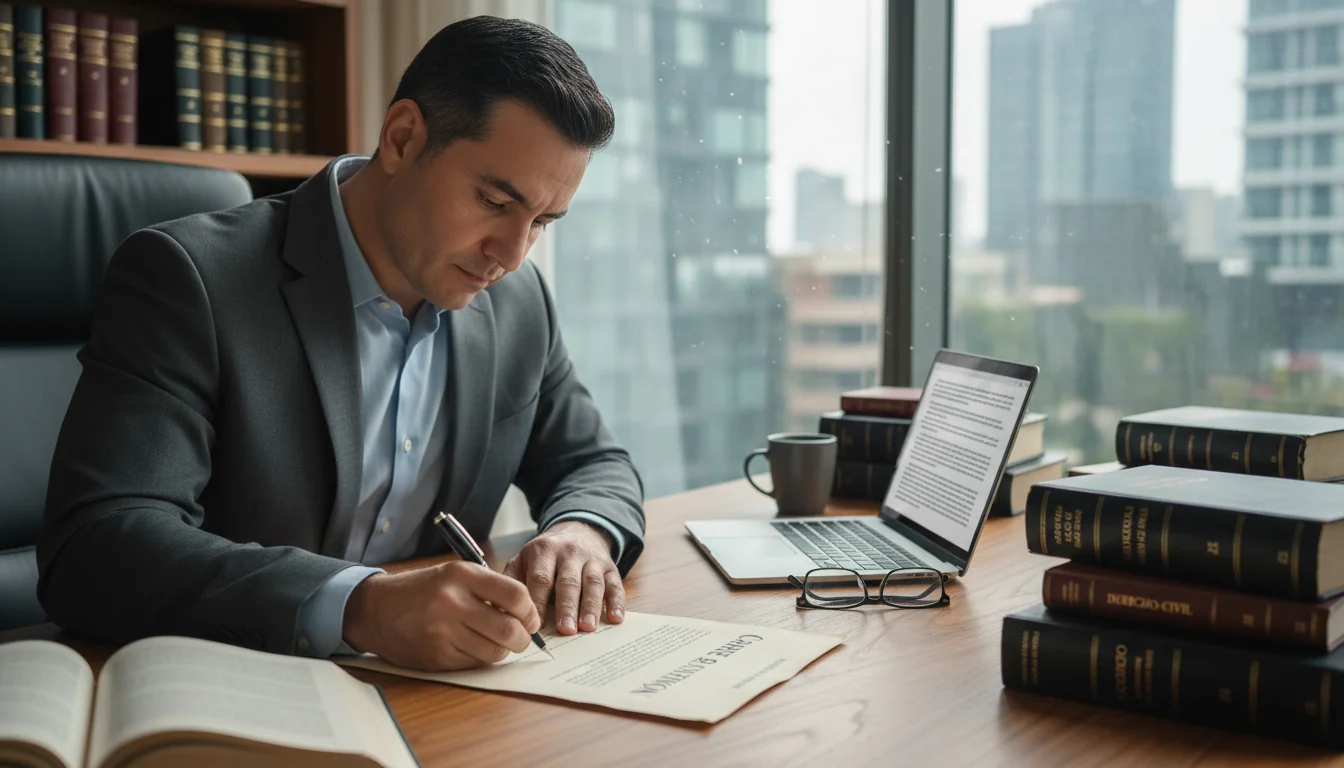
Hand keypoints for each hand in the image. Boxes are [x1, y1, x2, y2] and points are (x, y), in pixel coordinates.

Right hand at [341, 560, 540, 671]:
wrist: (374, 609)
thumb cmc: (420, 590)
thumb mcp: (453, 575)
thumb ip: (488, 589)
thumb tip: (525, 613)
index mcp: (461, 575)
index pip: (516, 595)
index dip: (530, 611)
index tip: (530, 618)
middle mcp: (452, 602)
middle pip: (509, 629)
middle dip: (523, 638)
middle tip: (522, 638)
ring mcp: (443, 631)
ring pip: (494, 651)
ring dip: (503, 651)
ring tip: (497, 643)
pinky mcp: (435, 656)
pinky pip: (473, 663)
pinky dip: (480, 659)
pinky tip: (473, 648)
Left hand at [502, 521, 625, 635]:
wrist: (577, 531)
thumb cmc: (545, 556)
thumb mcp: (523, 560)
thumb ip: (512, 582)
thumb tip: (497, 611)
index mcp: (543, 551)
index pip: (540, 578)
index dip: (538, 602)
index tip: (534, 625)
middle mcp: (569, 552)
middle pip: (568, 581)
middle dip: (566, 606)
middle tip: (565, 630)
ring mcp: (592, 559)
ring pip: (593, 583)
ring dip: (591, 606)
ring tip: (587, 627)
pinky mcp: (610, 567)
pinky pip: (615, 584)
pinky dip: (617, 602)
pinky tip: (615, 618)